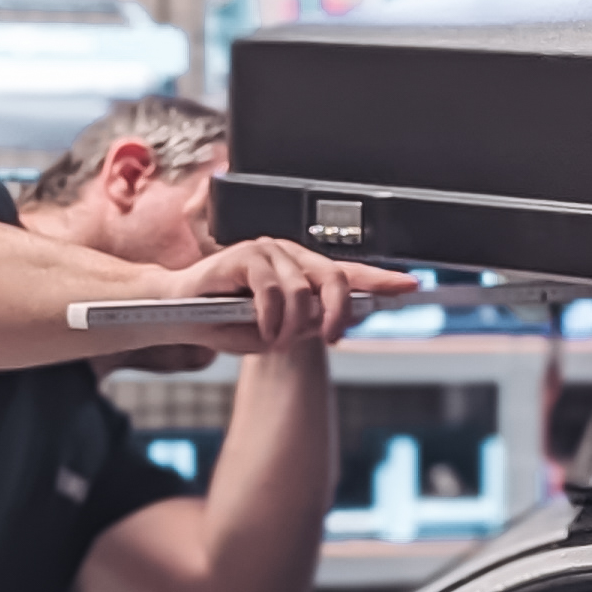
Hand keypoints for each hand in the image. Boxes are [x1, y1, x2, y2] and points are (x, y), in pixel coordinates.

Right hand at [147, 239, 420, 358]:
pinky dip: (271, 317)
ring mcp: (268, 250)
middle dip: (340, 312)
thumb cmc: (225, 320)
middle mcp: (290, 254)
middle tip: (333, 339)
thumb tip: (328, 322)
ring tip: (276, 341)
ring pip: (302, 290)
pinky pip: (272, 289)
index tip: (412, 285)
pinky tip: (263, 331)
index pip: (348, 272)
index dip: (380, 280)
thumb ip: (304, 325)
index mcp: (302, 271)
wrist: (180, 310)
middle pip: (335, 278)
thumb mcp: (274, 331)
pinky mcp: (244, 254)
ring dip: (293, 325)